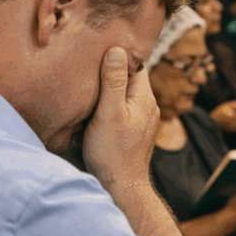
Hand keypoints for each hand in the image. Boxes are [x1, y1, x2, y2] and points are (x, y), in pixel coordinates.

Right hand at [83, 47, 159, 194]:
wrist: (121, 187)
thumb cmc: (113, 151)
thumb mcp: (109, 112)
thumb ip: (112, 82)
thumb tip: (117, 50)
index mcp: (145, 97)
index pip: (135, 65)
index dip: (119, 56)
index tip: (99, 49)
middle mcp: (147, 106)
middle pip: (128, 79)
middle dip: (110, 72)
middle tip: (88, 65)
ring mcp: (141, 120)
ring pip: (122, 95)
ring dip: (106, 91)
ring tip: (87, 85)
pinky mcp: (131, 131)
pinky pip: (119, 109)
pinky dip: (106, 106)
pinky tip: (92, 108)